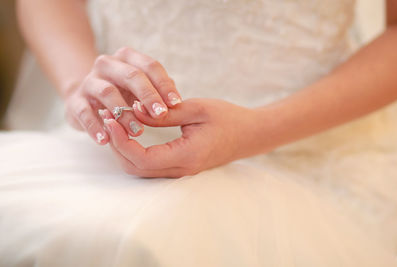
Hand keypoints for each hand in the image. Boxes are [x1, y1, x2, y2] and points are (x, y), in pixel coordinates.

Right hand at [64, 47, 182, 143]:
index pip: (150, 66)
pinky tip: (105, 140)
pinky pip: (84, 112)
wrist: (86, 98)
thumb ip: (158, 93)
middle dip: (148, 95)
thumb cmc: (124, 94)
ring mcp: (89, 81)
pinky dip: (95, 126)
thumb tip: (175, 105)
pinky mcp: (75, 100)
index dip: (164, 84)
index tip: (176, 103)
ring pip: (108, 93)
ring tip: (138, 131)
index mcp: (128, 58)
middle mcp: (107, 64)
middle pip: (131, 75)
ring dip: (125, 113)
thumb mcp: (142, 89)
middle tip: (161, 115)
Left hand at [99, 98, 259, 177]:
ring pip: (141, 170)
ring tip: (116, 124)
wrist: (250, 134)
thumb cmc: (228, 118)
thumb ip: (163, 113)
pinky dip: (135, 152)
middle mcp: (181, 170)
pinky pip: (150, 166)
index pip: (142, 158)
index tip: (112, 119)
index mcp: (186, 155)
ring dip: (124, 150)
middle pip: (136, 169)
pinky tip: (131, 133)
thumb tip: (133, 110)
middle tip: (109, 119)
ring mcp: (181, 172)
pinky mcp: (181, 167)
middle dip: (117, 146)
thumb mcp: (196, 109)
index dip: (121, 141)